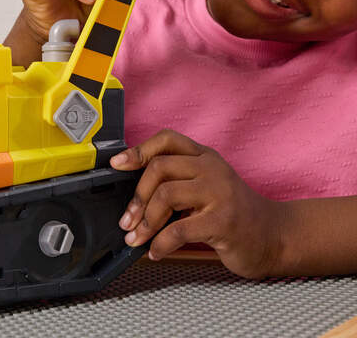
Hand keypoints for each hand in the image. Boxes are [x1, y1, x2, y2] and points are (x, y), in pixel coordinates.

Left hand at [110, 129, 283, 278]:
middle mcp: (212, 168)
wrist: (275, 236)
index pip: (167, 139)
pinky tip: (156, 251)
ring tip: (136, 238)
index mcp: (205, 156)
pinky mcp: (223, 221)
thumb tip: (132, 193)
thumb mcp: (206, 185)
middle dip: (137, 196)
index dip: (138, 150)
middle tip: (127, 220)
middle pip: (159, 167)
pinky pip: (179, 229)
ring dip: (145, 221)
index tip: (117, 164)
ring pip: (166, 195)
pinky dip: (161, 243)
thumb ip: (178, 180)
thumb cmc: (233, 212)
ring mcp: (220, 193)